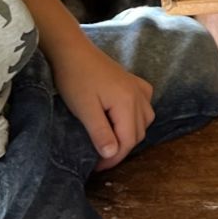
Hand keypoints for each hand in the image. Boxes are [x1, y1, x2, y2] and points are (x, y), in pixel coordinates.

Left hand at [52, 40, 155, 169]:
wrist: (72, 50)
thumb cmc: (75, 79)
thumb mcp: (85, 109)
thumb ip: (100, 133)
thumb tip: (112, 154)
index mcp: (127, 103)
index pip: (127, 141)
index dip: (113, 159)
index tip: (96, 167)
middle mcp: (139, 95)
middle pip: (138, 133)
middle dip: (121, 149)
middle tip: (100, 157)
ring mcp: (138, 87)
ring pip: (145, 120)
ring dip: (131, 134)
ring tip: (111, 141)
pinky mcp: (133, 81)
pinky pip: (145, 104)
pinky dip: (138, 116)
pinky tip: (125, 117)